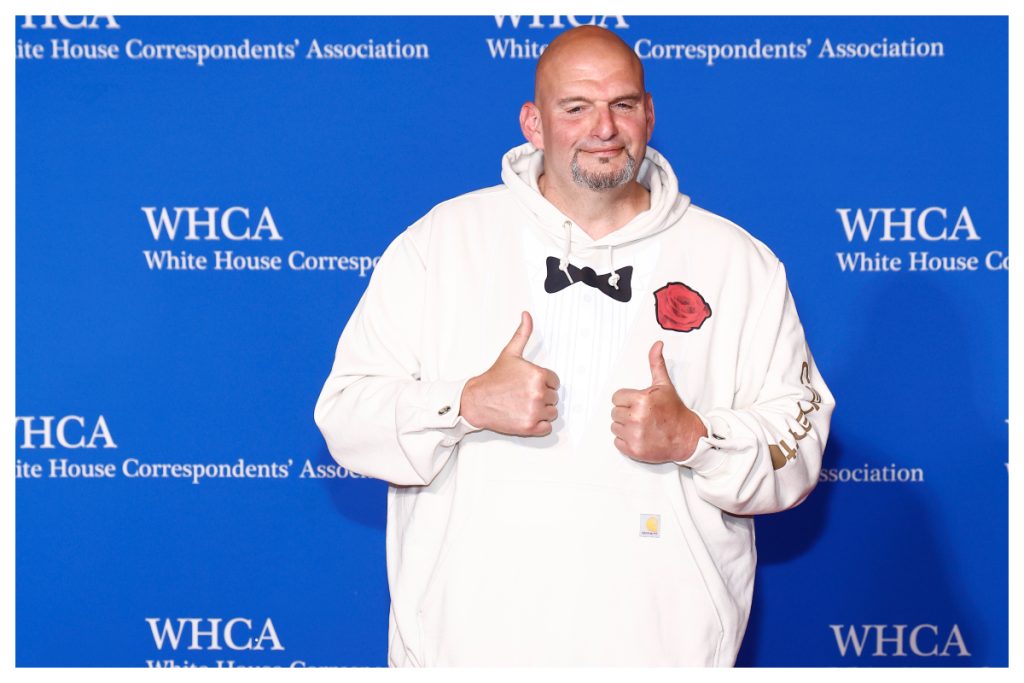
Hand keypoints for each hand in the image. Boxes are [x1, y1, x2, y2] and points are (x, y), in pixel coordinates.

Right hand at [460, 311, 560, 436]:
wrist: (476, 400)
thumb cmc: (493, 379)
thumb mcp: (510, 353)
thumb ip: (522, 334)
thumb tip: (526, 316)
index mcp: (538, 375)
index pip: (555, 381)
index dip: (543, 382)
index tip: (529, 384)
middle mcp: (538, 393)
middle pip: (554, 397)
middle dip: (541, 396)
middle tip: (523, 394)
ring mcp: (535, 411)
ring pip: (552, 413)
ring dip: (541, 411)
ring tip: (524, 405)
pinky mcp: (530, 427)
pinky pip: (547, 428)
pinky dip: (539, 425)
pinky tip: (526, 416)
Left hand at [611, 341, 706, 462]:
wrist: (686, 437)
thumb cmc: (674, 411)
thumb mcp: (664, 385)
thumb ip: (656, 364)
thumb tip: (657, 344)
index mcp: (641, 400)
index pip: (616, 397)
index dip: (627, 399)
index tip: (639, 404)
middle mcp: (636, 417)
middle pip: (614, 412)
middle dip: (626, 412)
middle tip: (642, 415)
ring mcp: (635, 435)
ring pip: (614, 427)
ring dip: (625, 427)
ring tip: (641, 425)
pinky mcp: (634, 450)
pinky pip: (617, 442)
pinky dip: (626, 441)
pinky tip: (639, 436)